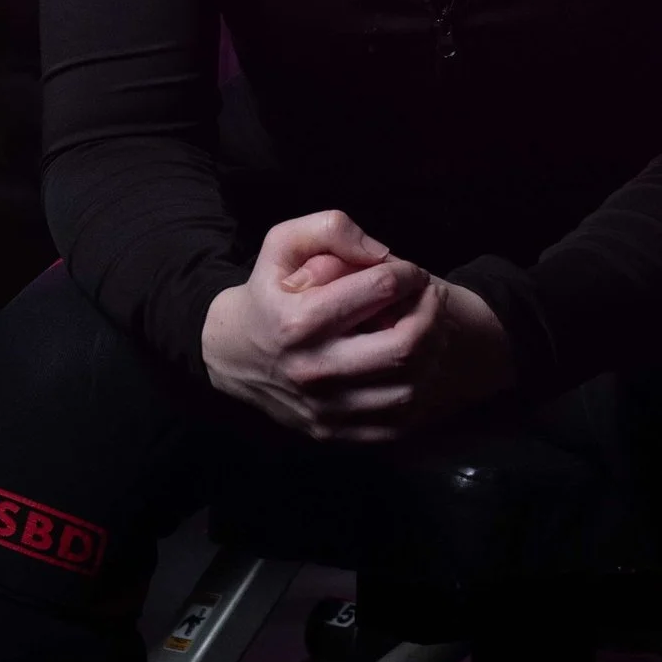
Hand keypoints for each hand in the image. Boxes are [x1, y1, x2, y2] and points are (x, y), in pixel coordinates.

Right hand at [201, 209, 513, 441]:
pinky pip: (395, 424)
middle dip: (431, 315)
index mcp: (300, 320)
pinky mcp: (332, 431)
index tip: (411, 272)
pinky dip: (416, 396)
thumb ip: (331, 229)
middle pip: (404, 345)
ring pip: (407, 389)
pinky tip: (413, 369)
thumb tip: (380, 253)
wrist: (230, 355)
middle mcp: (313, 369)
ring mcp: (324, 407)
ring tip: (425, 332)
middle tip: (431, 300)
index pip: (381, 288)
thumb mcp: (282, 244)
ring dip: (430, 355)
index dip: (408, 273)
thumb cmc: (266, 292)